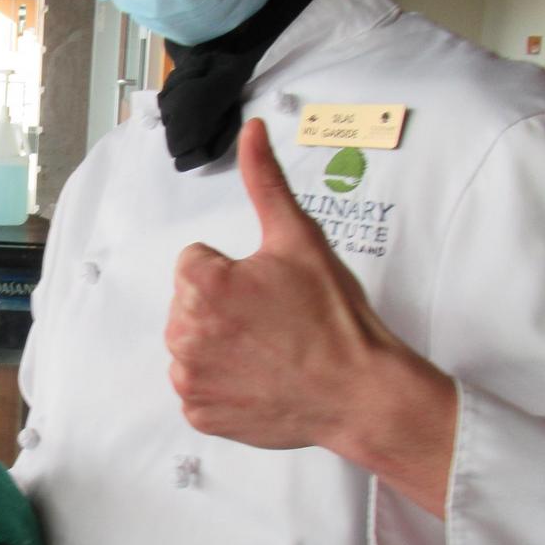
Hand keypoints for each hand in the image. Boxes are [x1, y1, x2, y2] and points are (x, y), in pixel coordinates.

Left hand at [164, 119, 456, 514]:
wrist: (360, 391)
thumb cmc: (334, 317)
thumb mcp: (300, 239)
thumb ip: (265, 180)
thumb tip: (251, 131)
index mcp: (201, 285)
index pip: (196, 262)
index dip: (234, 271)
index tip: (268, 290)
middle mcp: (184, 332)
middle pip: (189, 302)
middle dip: (224, 306)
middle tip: (273, 320)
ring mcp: (190, 377)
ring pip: (192, 342)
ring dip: (220, 343)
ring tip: (268, 350)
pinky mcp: (200, 413)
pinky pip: (198, 385)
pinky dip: (223, 383)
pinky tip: (259, 378)